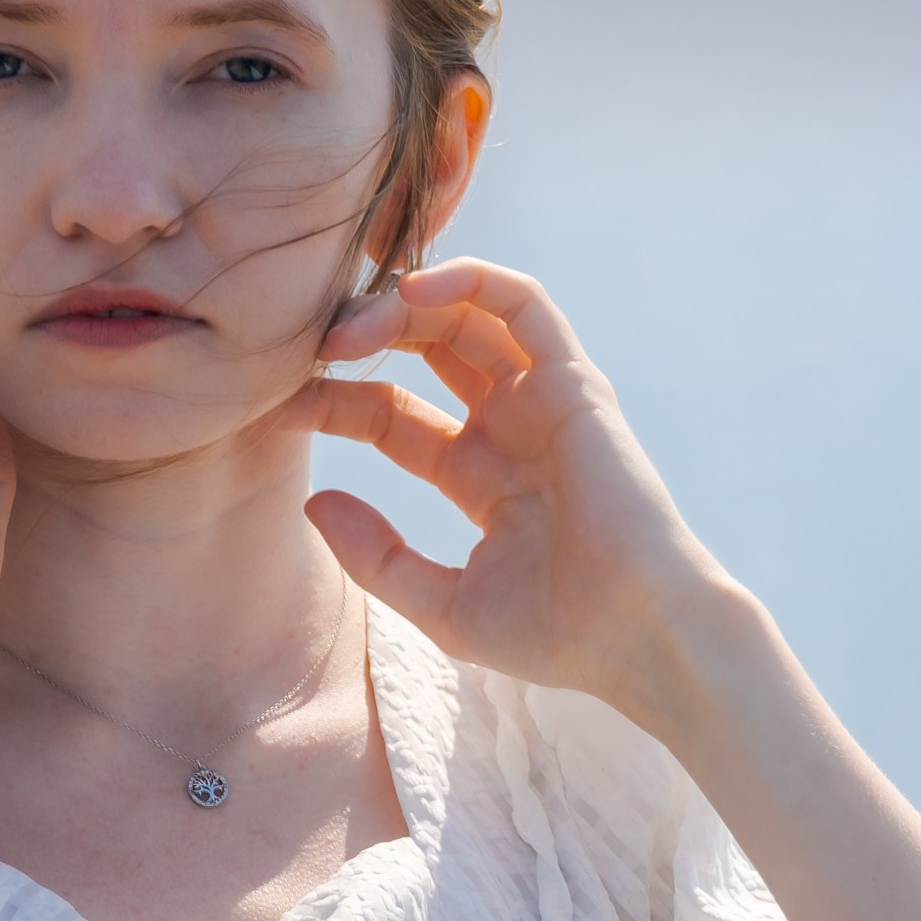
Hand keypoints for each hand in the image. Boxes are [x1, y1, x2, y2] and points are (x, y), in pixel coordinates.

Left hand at [291, 257, 748, 736]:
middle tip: (309, 348)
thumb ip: (375, 555)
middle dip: (363, 341)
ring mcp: (542, 402)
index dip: (335, 403)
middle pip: (422, 355)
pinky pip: (523, 305)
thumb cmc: (556, 635)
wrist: (639, 638)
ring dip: (404, 305)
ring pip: (466, 318)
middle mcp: (509, 428)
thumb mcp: (442, 604)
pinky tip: (412, 290)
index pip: (391, 416)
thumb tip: (312, 503)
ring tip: (350, 323)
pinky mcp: (575, 383)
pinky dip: (470, 282)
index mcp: (479, 476)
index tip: (281, 404)